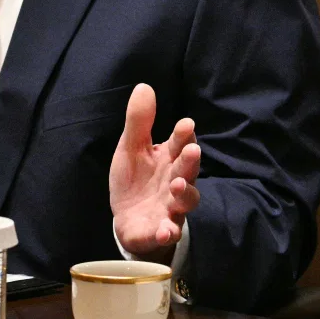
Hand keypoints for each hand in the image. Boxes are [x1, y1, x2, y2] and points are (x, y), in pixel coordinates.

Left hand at [109, 83, 200, 261]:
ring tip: (177, 186)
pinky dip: (169, 231)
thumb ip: (139, 121)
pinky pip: (169, 232)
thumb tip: (144, 86)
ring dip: (184, 194)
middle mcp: (176, 181)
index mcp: (169, 158)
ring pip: (185, 201)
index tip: (185, 124)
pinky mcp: (162, 230)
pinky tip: (165, 230)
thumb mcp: (131, 148)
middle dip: (190, 161)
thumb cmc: (135, 179)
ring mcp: (171, 207)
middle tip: (191, 151)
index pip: (181, 143)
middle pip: (188, 170)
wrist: (128, 219)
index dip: (184, 135)